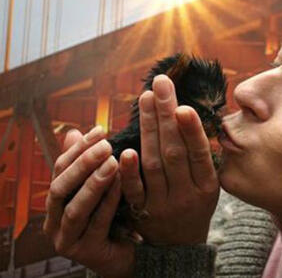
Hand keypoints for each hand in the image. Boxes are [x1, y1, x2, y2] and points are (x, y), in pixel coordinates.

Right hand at [43, 127, 134, 277]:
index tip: (100, 130)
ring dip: (94, 183)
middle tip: (106, 145)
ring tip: (112, 162)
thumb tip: (73, 132)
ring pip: (75, 208)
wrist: (124, 255)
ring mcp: (67, 239)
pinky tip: (121, 184)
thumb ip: (86, 165)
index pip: (59, 169)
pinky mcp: (86, 251)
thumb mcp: (99, 188)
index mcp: (56, 203)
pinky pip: (97, 224)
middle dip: (83, 164)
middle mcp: (54, 222)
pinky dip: (109, 202)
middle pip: (60, 188)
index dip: (78, 149)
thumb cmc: (112, 218)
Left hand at [119, 74, 219, 244]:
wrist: (181, 246)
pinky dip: (130, 172)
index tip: (182, 106)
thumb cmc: (196, 204)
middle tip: (160, 84)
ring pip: (155, 163)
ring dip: (148, 129)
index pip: (199, 153)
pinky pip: (134, 191)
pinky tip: (125, 150)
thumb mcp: (209, 183)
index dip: (191, 130)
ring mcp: (164, 204)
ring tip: (145, 98)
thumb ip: (200, 153)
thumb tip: (188, 112)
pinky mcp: (143, 212)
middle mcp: (187, 194)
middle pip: (175, 151)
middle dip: (166, 115)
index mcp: (207, 185)